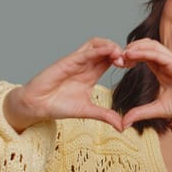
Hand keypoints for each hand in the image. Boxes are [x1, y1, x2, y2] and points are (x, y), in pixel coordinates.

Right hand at [4, 38, 124, 131]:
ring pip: (96, 44)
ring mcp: (76, 61)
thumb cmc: (59, 106)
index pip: (111, 59)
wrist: (37, 106)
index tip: (133, 66)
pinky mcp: (67, 61)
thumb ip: (105, 116)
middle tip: (130, 60)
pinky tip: (109, 51)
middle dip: (120, 51)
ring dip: (110, 46)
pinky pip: (85, 51)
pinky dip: (98, 49)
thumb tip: (122, 127)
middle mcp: (85, 64)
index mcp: (91, 73)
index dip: (123, 59)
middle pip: (106, 48)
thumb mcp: (88, 112)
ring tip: (121, 55)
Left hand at [121, 39, 171, 128]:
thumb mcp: (158, 110)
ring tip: (122, 54)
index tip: (117, 64)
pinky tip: (131, 55)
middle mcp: (166, 63)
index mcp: (162, 70)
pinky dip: (143, 51)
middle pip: (145, 46)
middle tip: (115, 57)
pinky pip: (158, 53)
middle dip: (129, 49)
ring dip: (135, 47)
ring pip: (151, 45)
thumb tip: (123, 123)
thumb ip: (141, 113)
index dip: (128, 57)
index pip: (142, 56)